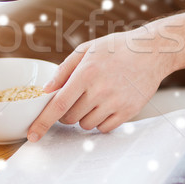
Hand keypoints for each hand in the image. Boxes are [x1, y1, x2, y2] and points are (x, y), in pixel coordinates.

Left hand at [27, 28, 170, 140]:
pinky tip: (106, 105)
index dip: (43, 122)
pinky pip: (104, 128)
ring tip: (94, 98)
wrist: (151, 51)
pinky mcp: (129, 111)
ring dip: (84, 117)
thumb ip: (63, 70)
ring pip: (86, 125)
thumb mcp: (86, 50)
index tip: (33, 135)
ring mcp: (116, 103)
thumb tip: (46, 91)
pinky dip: (100, 122)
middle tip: (76, 98)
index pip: (59, 105)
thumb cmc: (116, 48)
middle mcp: (100, 90)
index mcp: (86, 74)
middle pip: (70, 118)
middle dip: (67, 112)